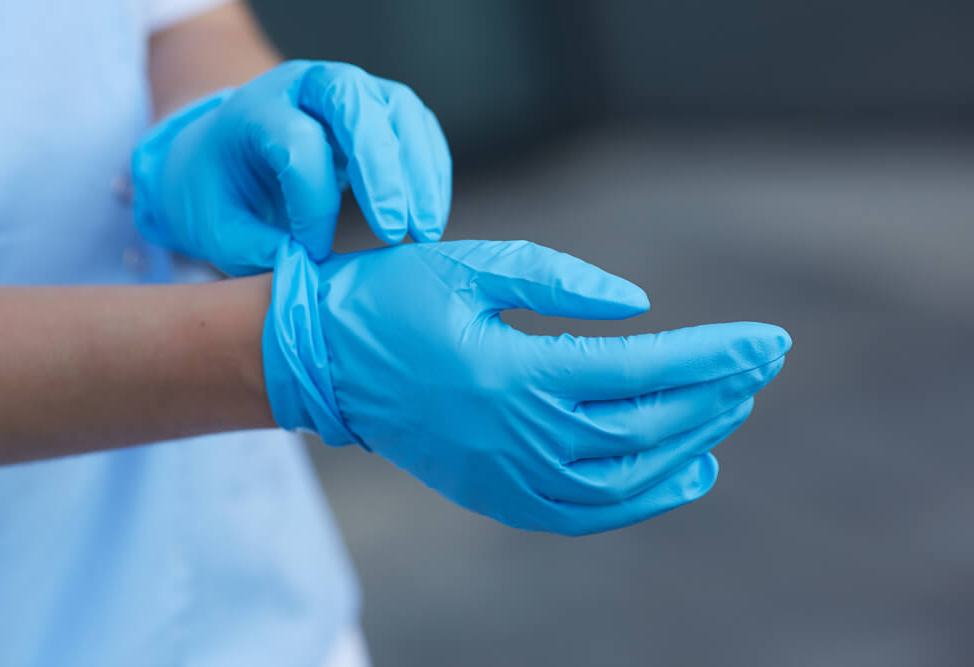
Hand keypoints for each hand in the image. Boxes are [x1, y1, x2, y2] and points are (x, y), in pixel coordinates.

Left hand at [132, 60, 450, 275]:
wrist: (226, 150)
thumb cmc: (219, 191)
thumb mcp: (214, 227)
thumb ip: (256, 250)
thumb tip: (310, 274)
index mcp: (255, 109)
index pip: (298, 144)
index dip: (313, 205)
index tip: (313, 254)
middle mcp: (306, 85)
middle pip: (354, 103)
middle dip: (381, 171)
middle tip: (394, 234)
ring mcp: (352, 90)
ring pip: (400, 109)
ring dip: (420, 172)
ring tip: (425, 232)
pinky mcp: (383, 108)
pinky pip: (419, 128)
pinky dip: (431, 171)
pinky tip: (429, 216)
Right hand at [262, 239, 790, 535]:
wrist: (322, 361)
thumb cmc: (390, 299)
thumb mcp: (472, 265)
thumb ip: (560, 282)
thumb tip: (639, 306)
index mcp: (513, 373)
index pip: (641, 371)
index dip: (713, 357)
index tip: (768, 341)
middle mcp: (516, 437)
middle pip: (644, 426)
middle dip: (716, 395)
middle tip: (762, 365)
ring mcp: (504, 476)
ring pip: (624, 479)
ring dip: (688, 445)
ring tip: (730, 412)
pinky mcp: (493, 494)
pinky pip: (583, 513)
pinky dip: (642, 499)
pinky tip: (685, 473)